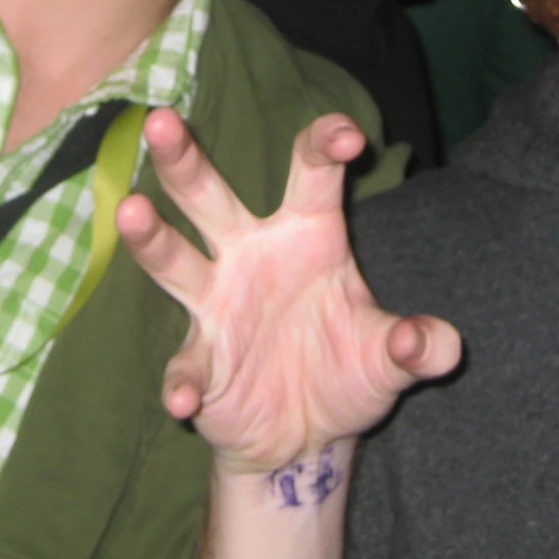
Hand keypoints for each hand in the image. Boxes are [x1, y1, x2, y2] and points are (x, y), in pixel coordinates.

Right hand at [118, 109, 460, 476]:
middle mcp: (251, 255)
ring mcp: (217, 306)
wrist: (307, 438)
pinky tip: (185, 397)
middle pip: (210, 196)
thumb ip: (418, 347)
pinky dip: (183, 381)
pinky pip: (187, 365)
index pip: (311, 171)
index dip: (326, 142)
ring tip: (130, 210)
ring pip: (176, 260)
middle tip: (160, 120)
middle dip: (184, 159)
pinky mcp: (201, 362)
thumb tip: (429, 342)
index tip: (349, 137)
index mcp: (307, 233)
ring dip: (152, 238)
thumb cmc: (345, 371)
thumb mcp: (391, 360)